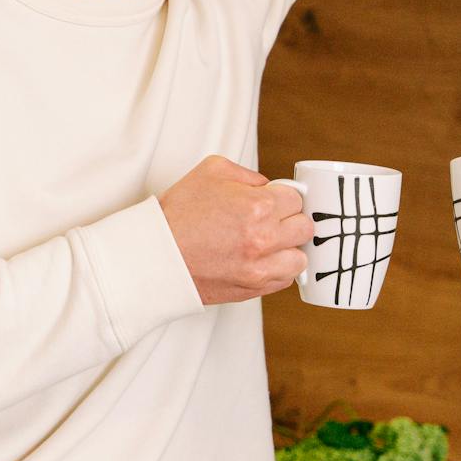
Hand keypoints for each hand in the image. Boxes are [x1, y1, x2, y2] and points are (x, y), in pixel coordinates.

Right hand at [160, 156, 312, 305]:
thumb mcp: (211, 171)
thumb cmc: (178, 214)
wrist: (155, 255)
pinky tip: (260, 261)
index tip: (274, 202)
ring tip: (269, 244)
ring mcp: (260, 267)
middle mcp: (264, 238)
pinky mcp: (253, 289)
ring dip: (288, 249)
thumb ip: (248, 175)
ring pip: (300, 258)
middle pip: (305, 228)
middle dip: (290, 221)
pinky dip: (277, 270)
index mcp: (258, 206)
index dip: (284, 198)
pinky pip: (284, 280)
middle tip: (272, 221)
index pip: (297, 199)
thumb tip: (268, 187)